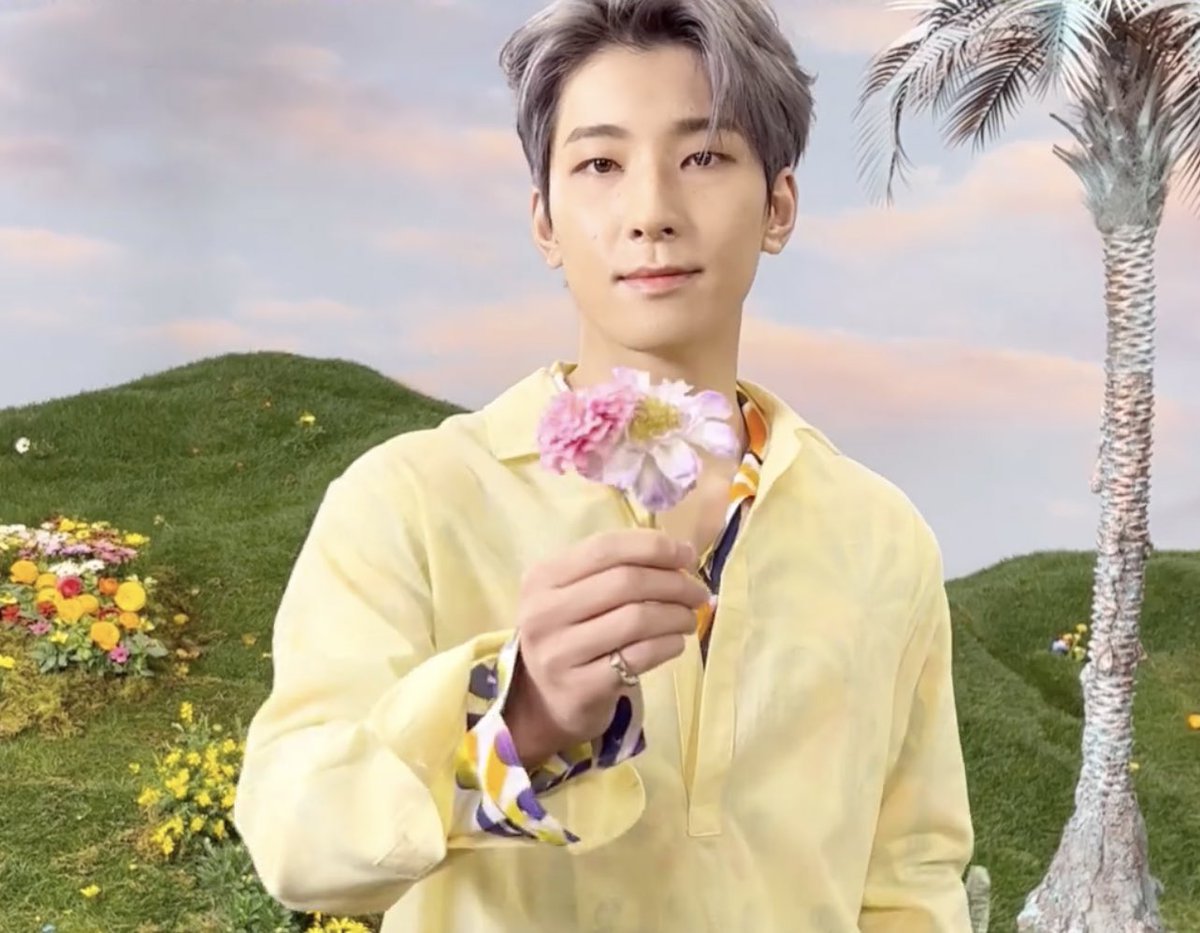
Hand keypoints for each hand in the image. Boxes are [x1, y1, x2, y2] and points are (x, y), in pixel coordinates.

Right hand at [504, 529, 709, 767]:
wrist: (544, 701)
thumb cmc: (571, 634)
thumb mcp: (575, 593)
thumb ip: (617, 568)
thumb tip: (682, 552)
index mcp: (543, 577)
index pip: (605, 548)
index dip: (654, 547)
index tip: (687, 555)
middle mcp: (544, 612)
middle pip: (626, 582)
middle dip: (674, 583)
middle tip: (697, 592)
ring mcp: (560, 652)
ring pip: (637, 619)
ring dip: (676, 615)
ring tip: (689, 618)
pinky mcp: (581, 687)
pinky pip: (640, 656)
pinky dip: (668, 644)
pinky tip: (676, 642)